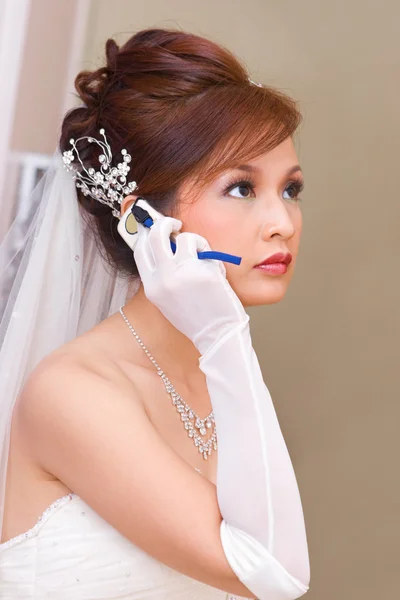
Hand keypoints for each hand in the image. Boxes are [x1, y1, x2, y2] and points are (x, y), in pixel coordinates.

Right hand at [133, 216, 248, 354]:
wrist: (217, 335)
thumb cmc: (197, 318)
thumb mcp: (169, 299)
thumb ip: (164, 276)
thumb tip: (168, 248)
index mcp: (152, 287)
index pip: (140, 250)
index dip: (146, 235)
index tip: (156, 229)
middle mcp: (162, 278)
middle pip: (154, 236)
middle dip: (164, 223)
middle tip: (175, 224)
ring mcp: (181, 273)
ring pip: (182, 237)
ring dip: (194, 240)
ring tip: (202, 255)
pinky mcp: (201, 270)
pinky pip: (202, 247)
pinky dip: (207, 252)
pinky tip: (214, 270)